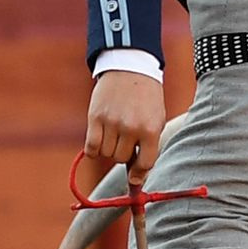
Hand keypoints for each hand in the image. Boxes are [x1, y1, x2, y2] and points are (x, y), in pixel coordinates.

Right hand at [85, 68, 165, 186]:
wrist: (131, 69)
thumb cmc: (147, 98)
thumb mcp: (156, 119)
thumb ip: (149, 146)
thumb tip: (136, 178)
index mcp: (151, 129)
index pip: (145, 163)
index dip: (139, 173)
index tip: (135, 177)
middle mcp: (131, 128)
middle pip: (121, 159)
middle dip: (124, 154)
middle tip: (126, 140)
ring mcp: (112, 123)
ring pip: (106, 154)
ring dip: (109, 148)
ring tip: (116, 134)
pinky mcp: (95, 118)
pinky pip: (91, 147)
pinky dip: (93, 150)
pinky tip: (100, 140)